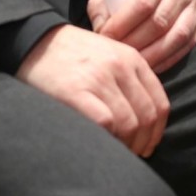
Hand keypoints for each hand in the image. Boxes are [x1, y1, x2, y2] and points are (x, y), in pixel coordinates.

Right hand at [16, 24, 168, 156]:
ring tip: (115, 152)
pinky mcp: (76, 91)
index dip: (156, 131)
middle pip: (146, 117)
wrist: (36, 41)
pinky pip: (105, 122)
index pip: (159, 103)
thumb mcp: (110, 55)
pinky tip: (100, 143)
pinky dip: (107, 138)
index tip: (147, 145)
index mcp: (132, 58)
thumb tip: (146, 121)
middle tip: (131, 154)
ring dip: (125, 146)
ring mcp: (99, 78)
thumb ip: (130, 79)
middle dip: (142, 143)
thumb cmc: (73, 54)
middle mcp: (120, 66)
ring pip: (128, 124)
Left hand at [89, 0, 195, 73]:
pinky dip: (166, 60)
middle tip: (117, 54)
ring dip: (151, 56)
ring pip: (175, 37)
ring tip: (131, 63)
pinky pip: (184, 47)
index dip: (123, 24)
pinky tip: (149, 66)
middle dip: (135, 43)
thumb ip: (103, 5)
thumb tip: (101, 32)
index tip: (105, 37)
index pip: (142, 2)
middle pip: (159, 23)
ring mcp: (194, 5)